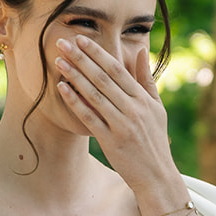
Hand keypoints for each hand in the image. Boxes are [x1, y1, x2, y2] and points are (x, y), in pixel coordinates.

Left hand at [54, 38, 183, 211]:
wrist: (157, 176)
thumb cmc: (155, 141)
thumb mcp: (157, 108)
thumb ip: (147, 79)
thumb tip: (141, 50)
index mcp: (143, 99)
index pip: (117, 69)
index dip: (97, 53)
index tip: (81, 39)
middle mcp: (133, 109)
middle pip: (103, 78)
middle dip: (81, 58)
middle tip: (62, 42)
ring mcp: (121, 125)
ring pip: (94, 95)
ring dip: (75, 76)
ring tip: (58, 61)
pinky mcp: (111, 141)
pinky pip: (90, 117)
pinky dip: (75, 102)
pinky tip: (62, 88)